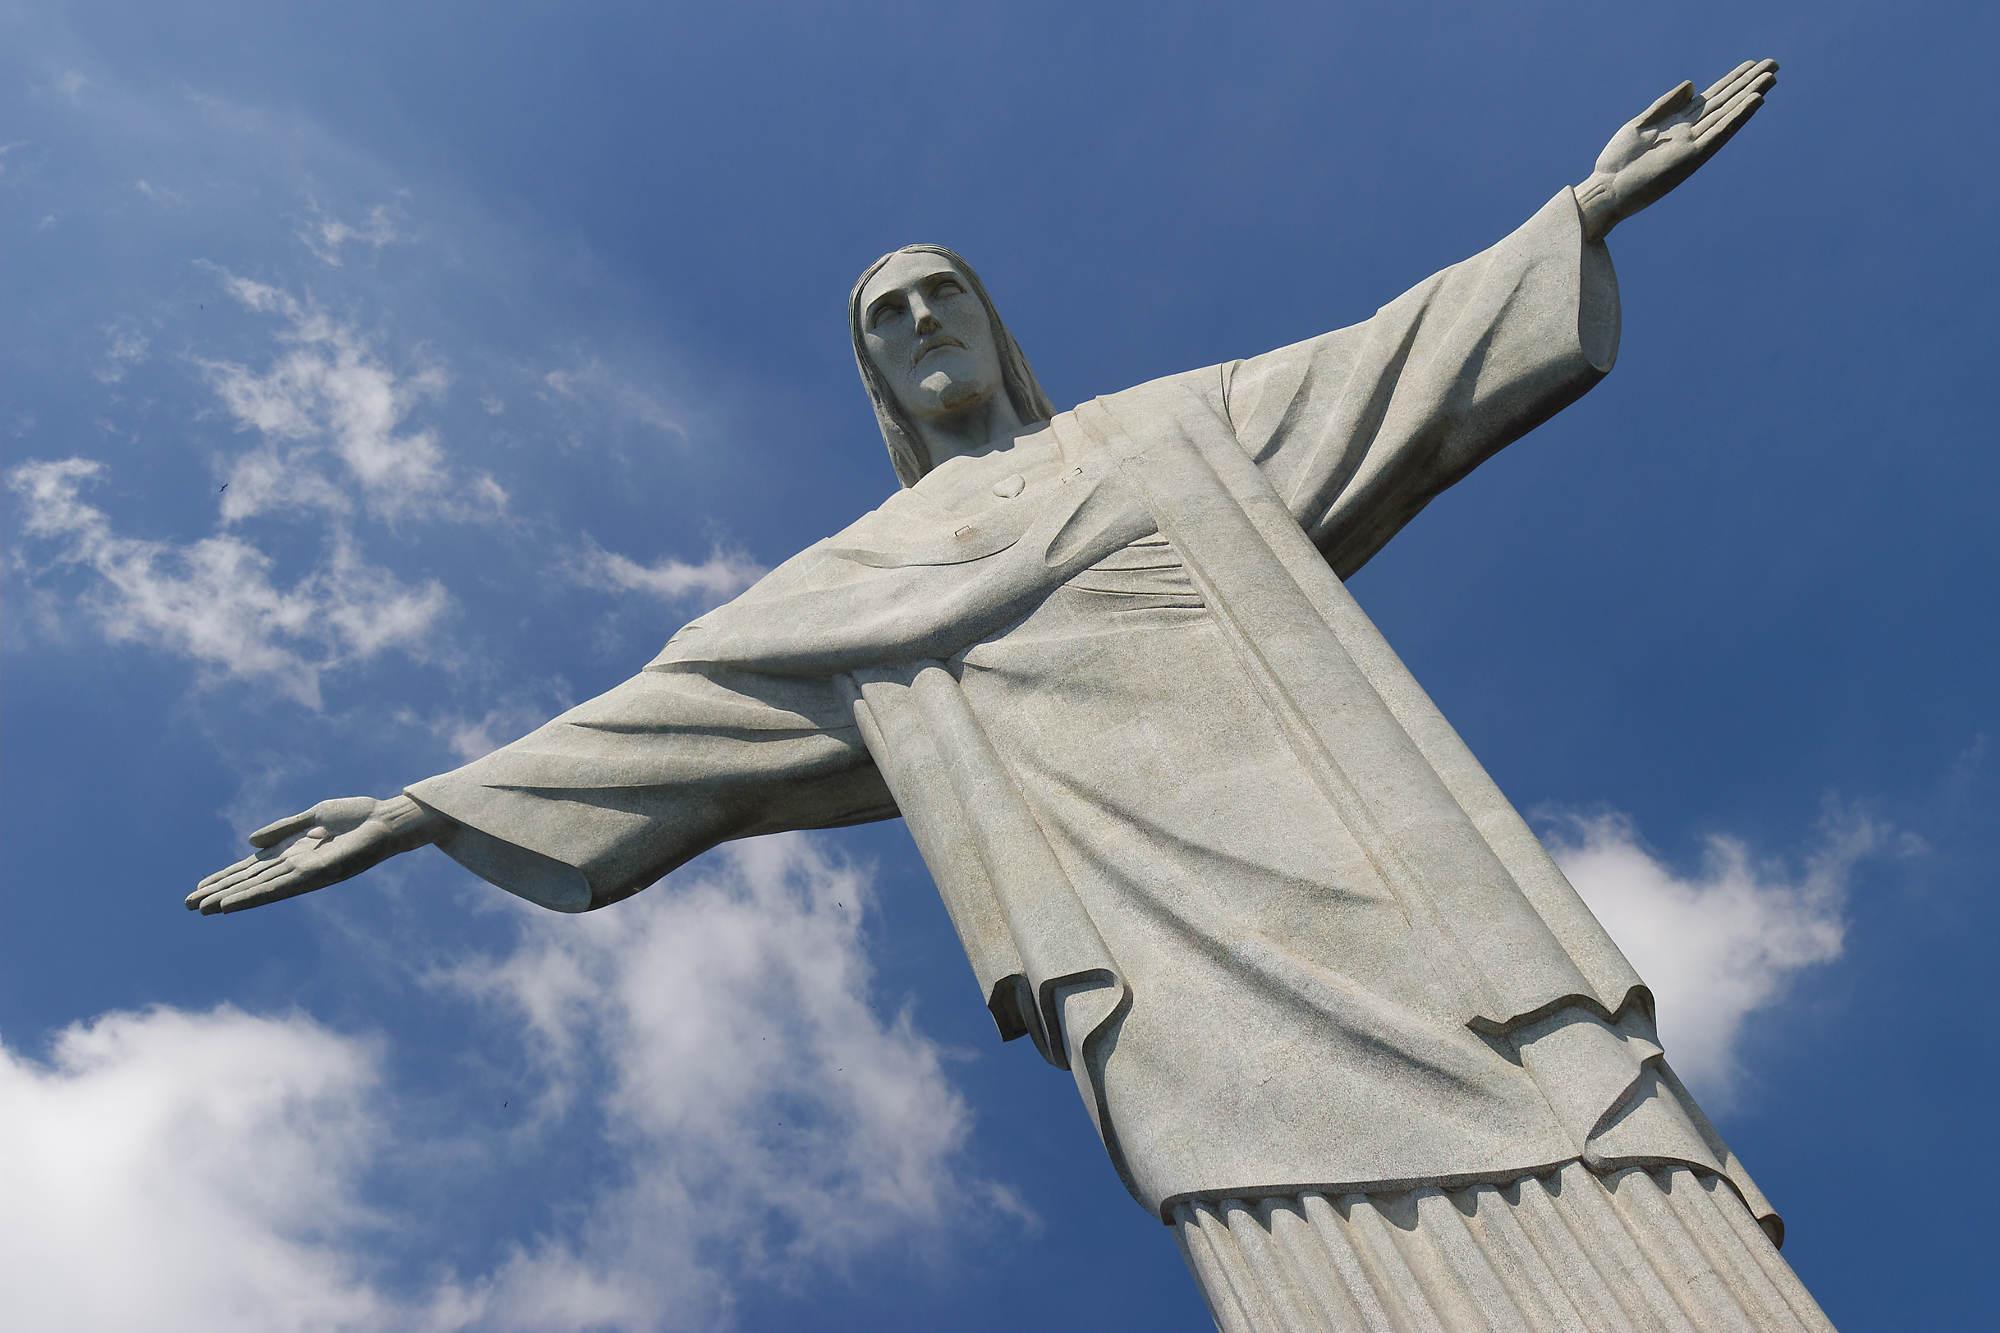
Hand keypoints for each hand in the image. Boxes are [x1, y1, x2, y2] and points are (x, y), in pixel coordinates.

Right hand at [186, 794, 443, 915]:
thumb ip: (283, 829)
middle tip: (188, 905)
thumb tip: (249, 842)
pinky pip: (277, 889)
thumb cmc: (358, 816)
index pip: (251, 869)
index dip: (224, 877)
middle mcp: (294, 866)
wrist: (388, 820)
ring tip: (202, 909)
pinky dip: (252, 897)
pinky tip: (231, 904)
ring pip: (257, 889)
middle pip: (249, 881)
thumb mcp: (314, 817)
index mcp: (292, 851)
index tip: (199, 888)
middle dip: (219, 892)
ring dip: (229, 899)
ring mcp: (303, 872)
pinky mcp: (314, 875)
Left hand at [1576, 59, 1777, 239]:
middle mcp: (1690, 133)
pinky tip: (1754, 101)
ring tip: (1771, 77)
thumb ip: (1665, 106)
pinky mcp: (1691, 157)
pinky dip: (1737, 117)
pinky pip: (1719, 133)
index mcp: (1677, 124)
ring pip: (1727, 114)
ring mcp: (1692, 144)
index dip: (1731, 81)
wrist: (1606, 190)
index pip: (1711, 98)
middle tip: (1774, 64)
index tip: (1751, 64)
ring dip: (1750, 95)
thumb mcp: (1639, 125)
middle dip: (1748, 83)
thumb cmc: (1617, 162)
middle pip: (1725, 102)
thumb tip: (1693, 84)